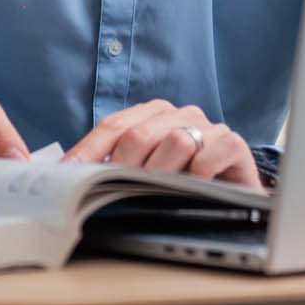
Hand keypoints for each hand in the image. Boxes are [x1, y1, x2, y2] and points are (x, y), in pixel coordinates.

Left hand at [65, 100, 259, 187]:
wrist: (235, 190)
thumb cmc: (185, 179)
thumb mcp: (148, 169)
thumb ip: (117, 164)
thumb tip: (75, 175)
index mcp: (153, 114)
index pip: (113, 126)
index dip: (88, 150)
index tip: (69, 172)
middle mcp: (179, 115)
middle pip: (139, 134)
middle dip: (121, 165)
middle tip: (111, 189)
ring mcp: (207, 127)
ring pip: (174, 141)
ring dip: (160, 171)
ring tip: (153, 191)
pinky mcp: (232, 144)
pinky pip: (209, 155)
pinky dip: (197, 174)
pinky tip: (193, 187)